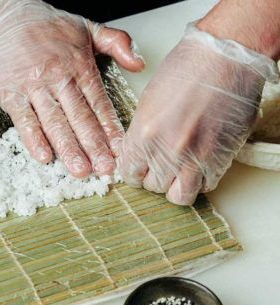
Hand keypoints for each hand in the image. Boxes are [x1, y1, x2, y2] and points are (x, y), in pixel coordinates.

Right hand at [0, 0, 143, 176]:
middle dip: (94, 146)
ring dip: (68, 148)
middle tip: (105, 169)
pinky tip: (44, 156)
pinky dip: (33, 139)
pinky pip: (23, 119)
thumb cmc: (45, 25)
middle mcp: (58, 76)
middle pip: (80, 117)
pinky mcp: (10, 93)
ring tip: (80, 169)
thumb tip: (140, 63)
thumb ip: (117, 43)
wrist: (4, 16)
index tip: (121, 150)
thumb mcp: (87, 27)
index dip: (111, 128)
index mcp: (79, 64)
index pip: (99, 102)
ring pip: (54, 122)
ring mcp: (33, 86)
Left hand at [118, 23, 279, 204]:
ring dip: (177, 186)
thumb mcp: (148, 100)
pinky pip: (207, 186)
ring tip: (180, 171)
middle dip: (154, 177)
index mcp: (143, 134)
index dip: (133, 171)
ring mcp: (196, 158)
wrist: (225, 57)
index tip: (139, 168)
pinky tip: (201, 164)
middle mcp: (167, 151)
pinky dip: (202, 180)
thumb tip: (139, 152)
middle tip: (160, 166)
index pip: (129, 173)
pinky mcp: (221, 158)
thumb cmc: (187, 68)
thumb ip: (141, 132)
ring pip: (179, 195)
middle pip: (152, 186)